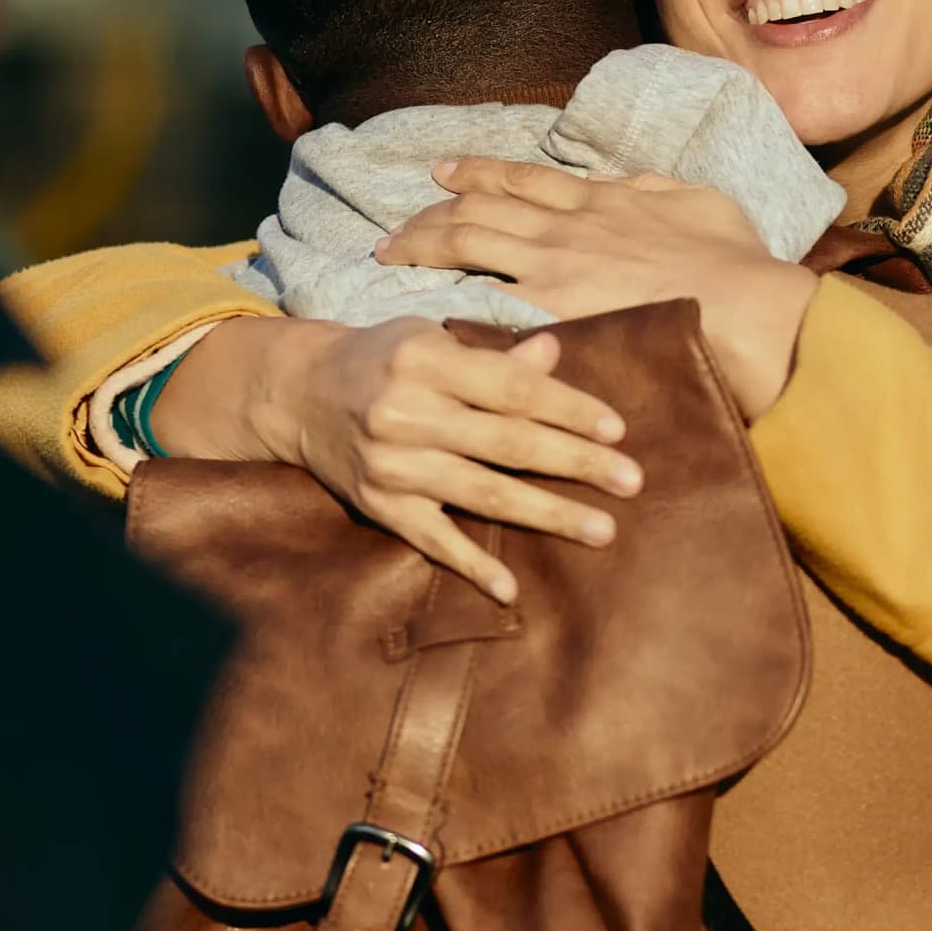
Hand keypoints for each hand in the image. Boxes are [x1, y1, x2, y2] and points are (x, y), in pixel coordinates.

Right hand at [226, 315, 640, 604]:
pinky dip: (470, 566)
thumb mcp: (432, 341)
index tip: (618, 430)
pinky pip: (433, 540)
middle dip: (576, 463)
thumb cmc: (383, 359)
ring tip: (602, 531)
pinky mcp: (379, 504)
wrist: (298, 393)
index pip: (513, 388)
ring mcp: (392, 464)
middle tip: (632, 482)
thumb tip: (556, 352)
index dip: (569, 409)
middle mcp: (407, 412)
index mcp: (426, 360)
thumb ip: (495, 357)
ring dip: (547, 514)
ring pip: (483, 494)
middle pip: (508, 443)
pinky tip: (511, 589)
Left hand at [376, 159, 822, 420]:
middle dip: (428, 218)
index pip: (521, 180)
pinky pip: (482, 298)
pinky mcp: (553, 313)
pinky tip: (416, 303)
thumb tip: (624, 184)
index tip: (441, 173)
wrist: (747, 307)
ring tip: (389, 257)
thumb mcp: (698, 201)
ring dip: (421, 247)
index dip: (476, 173)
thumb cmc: (735, 260)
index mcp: (600, 200)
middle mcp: (565, 228)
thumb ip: (652, 190)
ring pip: (467, 244)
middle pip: (477, 210)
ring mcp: (554, 269)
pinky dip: (445, 296)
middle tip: (395, 233)